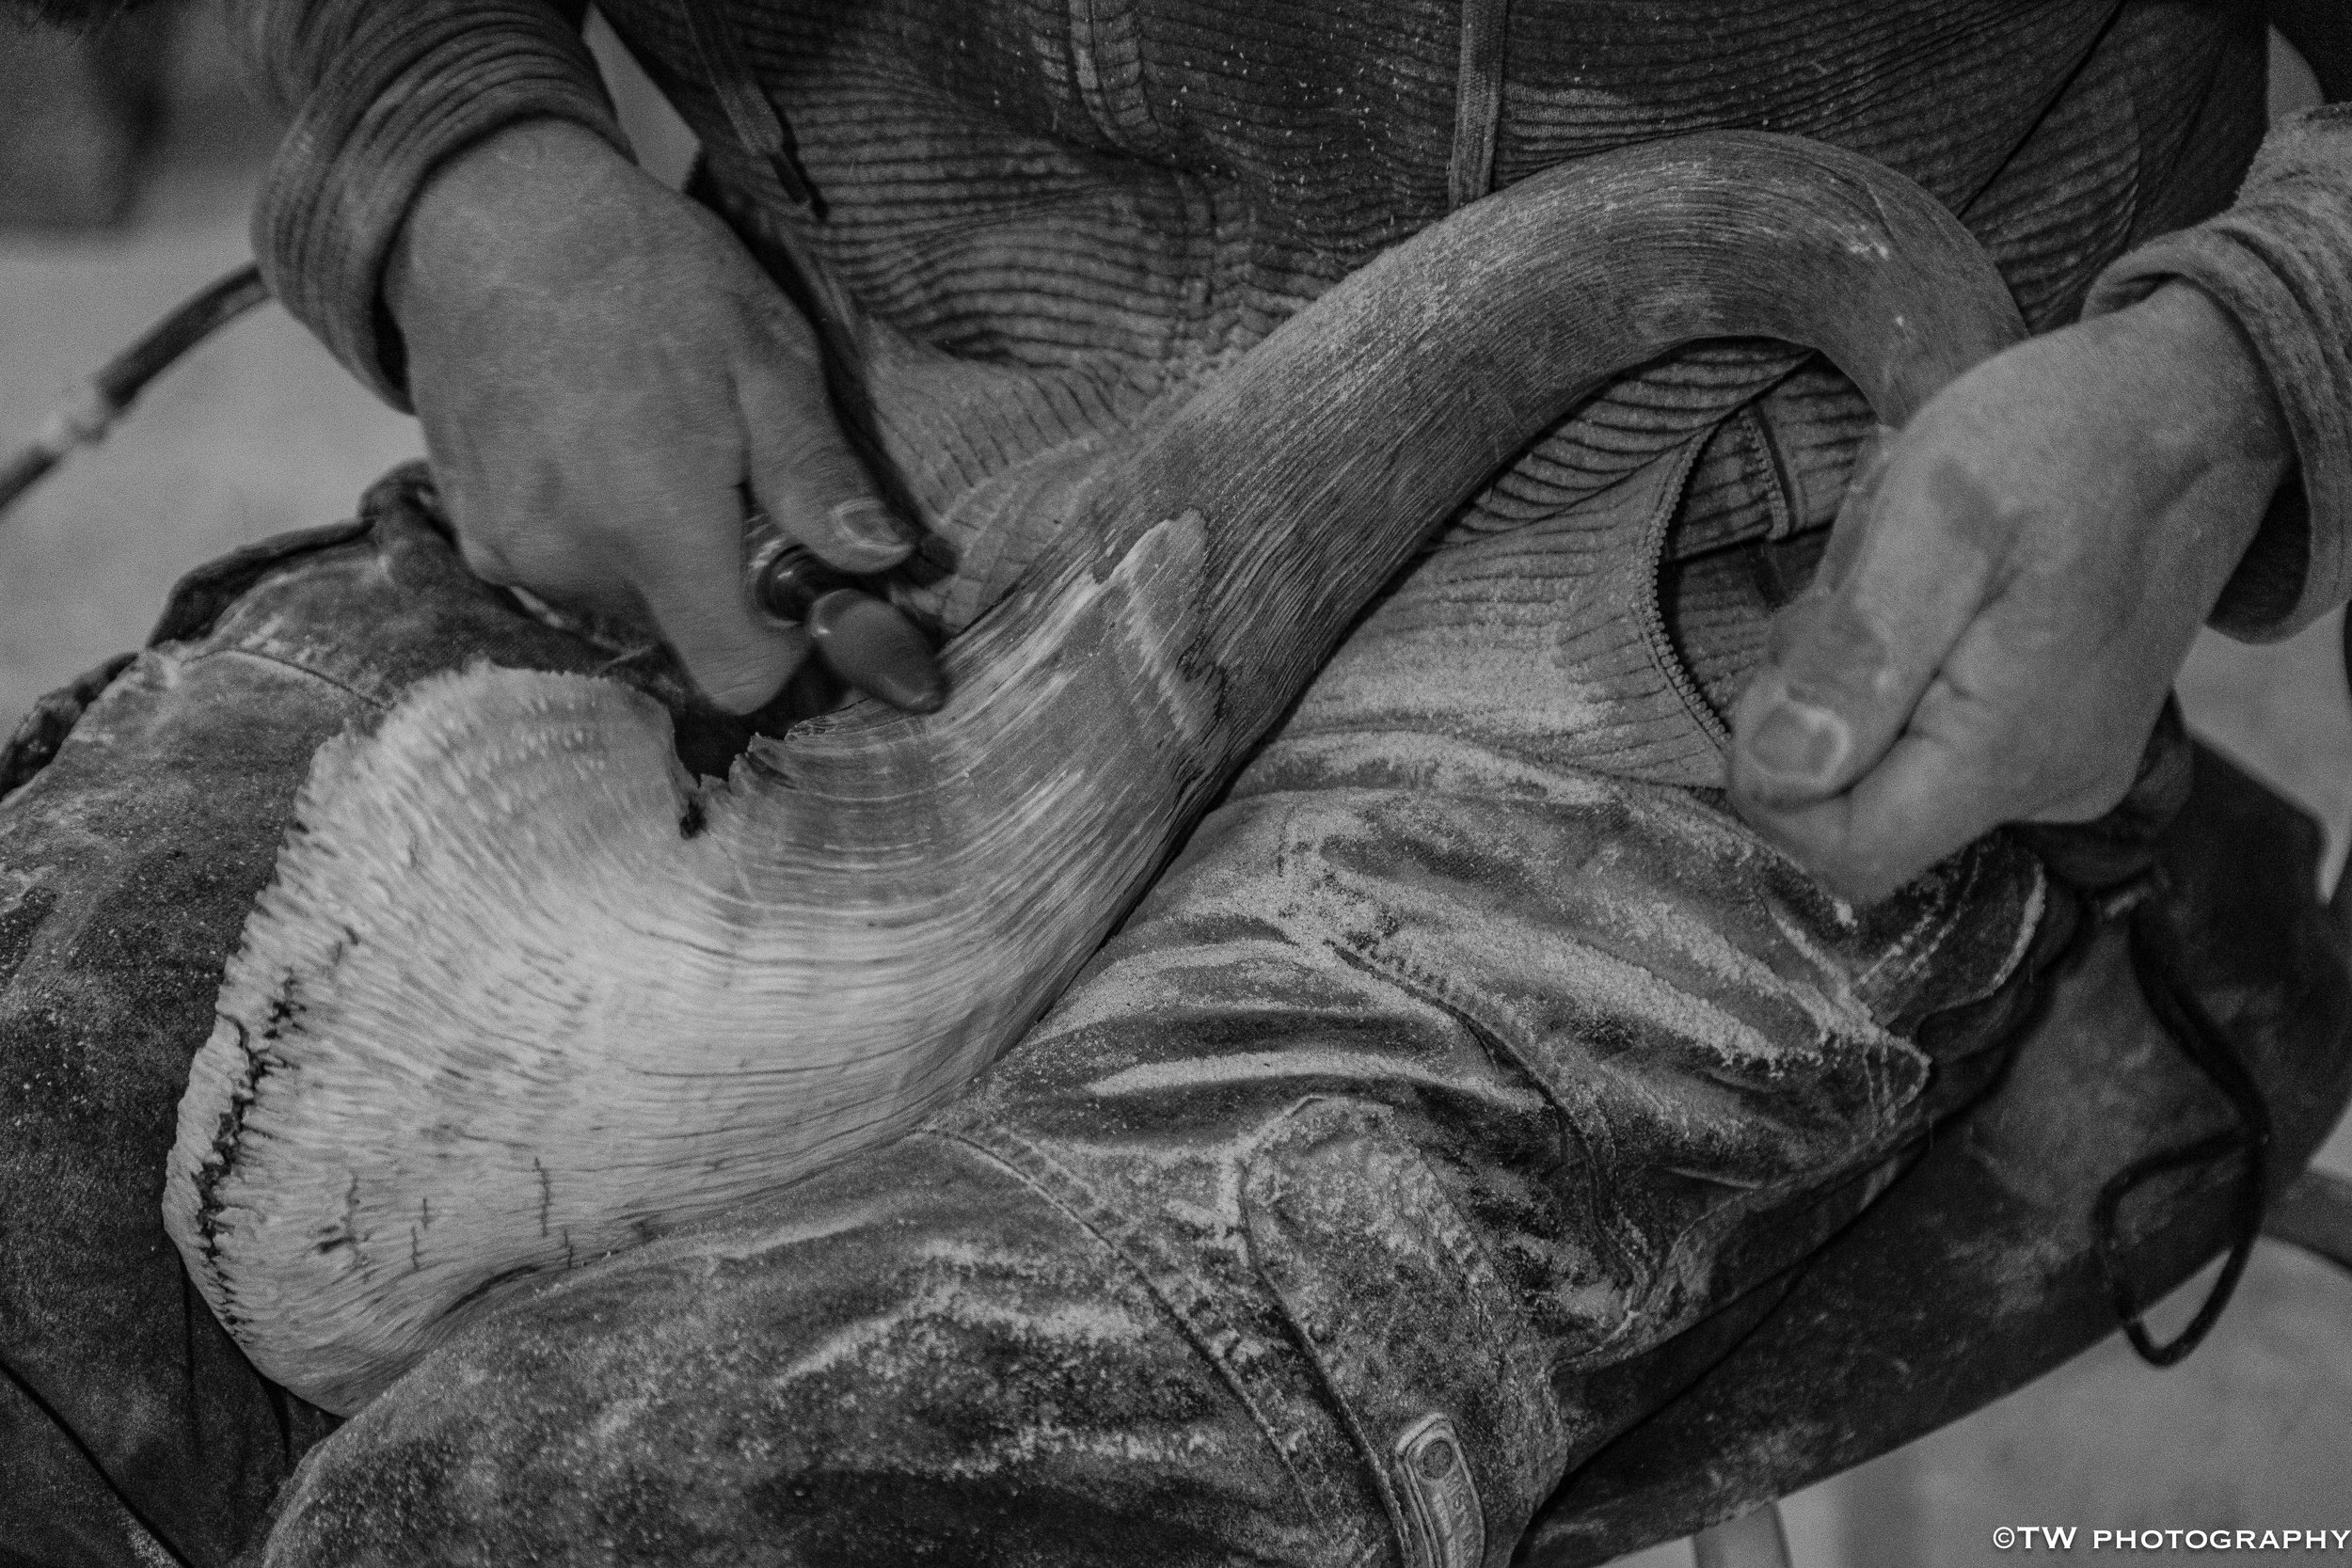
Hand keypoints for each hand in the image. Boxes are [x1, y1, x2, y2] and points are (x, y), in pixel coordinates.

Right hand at [384, 119, 914, 712]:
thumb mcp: (765, 357)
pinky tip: (596, 451)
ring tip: (656, 449)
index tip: (797, 582)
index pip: (736, 676)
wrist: (490, 213)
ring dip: (658, 558)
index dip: (785, 647)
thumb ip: (817, 476)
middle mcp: (569, 557)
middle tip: (728, 477)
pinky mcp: (469, 529)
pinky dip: (594, 536)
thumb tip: (879, 561)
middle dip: (722, 582)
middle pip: (683, 637)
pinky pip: (561, 571)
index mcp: (655, 524)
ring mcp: (506, 548)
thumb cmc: (645, 273)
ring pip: (624, 605)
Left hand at [1727, 283, 2292, 901]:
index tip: (1783, 672)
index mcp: (2010, 751)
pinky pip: (1927, 734)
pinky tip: (1932, 591)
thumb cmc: (2063, 442)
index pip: (1846, 852)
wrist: (2186, 406)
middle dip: (1816, 703)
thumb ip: (1856, 654)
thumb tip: (1775, 768)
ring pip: (1880, 764)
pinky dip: (1897, 667)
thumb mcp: (1934, 519)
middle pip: (1853, 808)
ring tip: (1902, 572)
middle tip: (1854, 591)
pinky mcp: (2050, 736)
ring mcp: (2055, 766)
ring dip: (1852, 673)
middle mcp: (2044, 785)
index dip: (1773, 782)